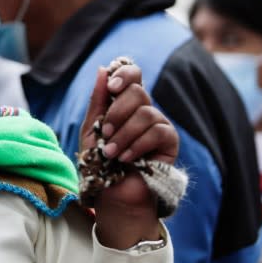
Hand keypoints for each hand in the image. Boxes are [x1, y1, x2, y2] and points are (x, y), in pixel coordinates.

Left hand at [80, 64, 178, 248]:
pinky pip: (158, 132)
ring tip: (111, 153)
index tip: (111, 87)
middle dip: (117, 112)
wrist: (112, 193)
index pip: (133, 75)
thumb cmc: (100, 161)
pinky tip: (126, 159)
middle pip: (138, 92)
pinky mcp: (170, 143)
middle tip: (105, 133)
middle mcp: (144, 110)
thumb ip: (98, 101)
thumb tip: (102, 69)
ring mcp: (158, 125)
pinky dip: (137, 145)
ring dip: (123, 134)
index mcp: (124, 103)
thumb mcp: (91, 128)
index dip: (124, 74)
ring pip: (147, 113)